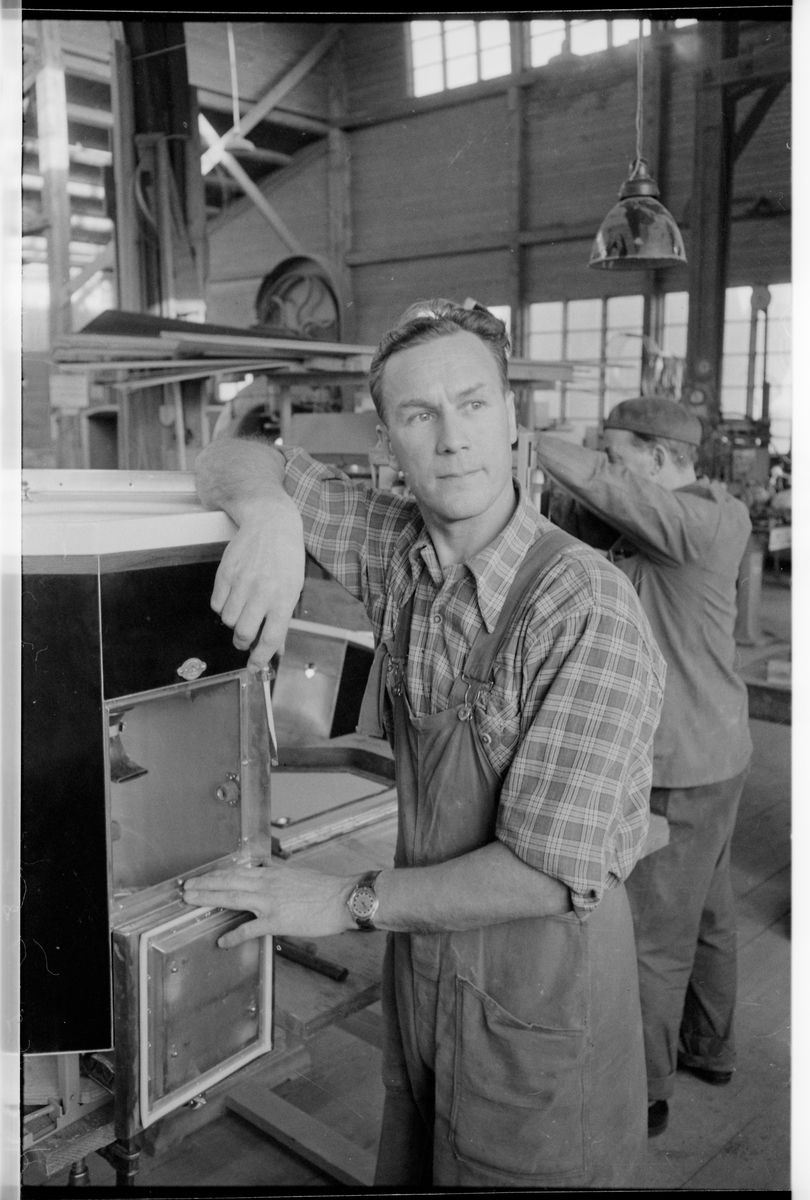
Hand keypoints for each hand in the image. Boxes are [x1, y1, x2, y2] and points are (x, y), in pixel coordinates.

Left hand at [182, 861, 353, 947]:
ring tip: (192, 902)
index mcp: (272, 873)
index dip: (217, 874)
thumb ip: (278, 872)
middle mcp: (267, 884)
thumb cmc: (325, 888)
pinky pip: (250, 929)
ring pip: (232, 898)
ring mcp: (270, 902)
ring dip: (209, 899)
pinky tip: (222, 941)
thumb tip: (265, 870)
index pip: (237, 871)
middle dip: (205, 884)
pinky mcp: (277, 921)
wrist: (343, 898)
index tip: (202, 876)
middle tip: (186, 888)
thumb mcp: (297, 873)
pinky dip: (234, 935)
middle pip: (228, 882)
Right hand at [211, 504, 305, 667]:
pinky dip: (223, 607)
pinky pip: (217, 604)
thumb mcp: (293, 588)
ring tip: (242, 609)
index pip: (271, 638)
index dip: (261, 658)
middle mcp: (262, 592)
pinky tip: (233, 597)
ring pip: (228, 620)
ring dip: (234, 622)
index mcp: (284, 598)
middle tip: (245, 640)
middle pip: (244, 633)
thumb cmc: (286, 558)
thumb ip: (282, 620)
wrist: (271, 523)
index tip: (255, 667)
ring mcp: (242, 582)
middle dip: (243, 643)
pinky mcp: (225, 573)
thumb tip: (276, 650)